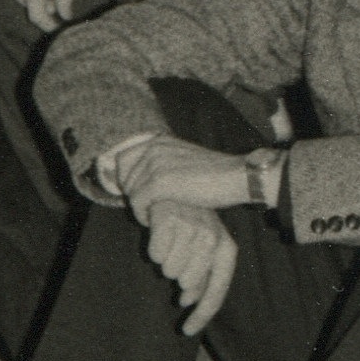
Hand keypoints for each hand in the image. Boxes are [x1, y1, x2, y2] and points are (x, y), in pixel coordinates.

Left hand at [111, 134, 249, 225]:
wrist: (236, 176)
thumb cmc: (216, 174)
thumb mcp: (185, 159)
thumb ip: (164, 163)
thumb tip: (145, 180)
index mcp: (159, 140)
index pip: (123, 159)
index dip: (126, 179)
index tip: (137, 194)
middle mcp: (154, 148)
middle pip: (124, 177)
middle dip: (133, 195)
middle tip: (147, 208)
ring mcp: (156, 163)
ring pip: (131, 191)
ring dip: (139, 207)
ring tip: (152, 215)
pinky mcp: (160, 182)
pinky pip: (138, 203)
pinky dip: (143, 215)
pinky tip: (154, 220)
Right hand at [143, 197, 238, 333]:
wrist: (173, 191)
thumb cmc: (189, 228)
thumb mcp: (202, 252)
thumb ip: (201, 278)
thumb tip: (187, 299)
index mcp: (226, 248)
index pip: (217, 289)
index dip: (202, 314)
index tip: (186, 332)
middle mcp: (213, 236)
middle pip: (187, 282)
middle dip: (176, 277)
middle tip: (176, 257)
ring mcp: (192, 226)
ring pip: (170, 269)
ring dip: (164, 262)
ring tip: (170, 243)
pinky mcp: (170, 217)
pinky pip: (156, 254)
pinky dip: (154, 249)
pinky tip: (159, 234)